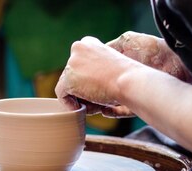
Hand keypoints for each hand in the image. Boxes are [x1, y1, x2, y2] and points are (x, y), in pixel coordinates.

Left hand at [55, 33, 191, 117]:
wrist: (130, 81)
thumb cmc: (128, 78)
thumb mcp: (111, 67)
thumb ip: (97, 70)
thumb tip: (85, 84)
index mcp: (89, 43)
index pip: (80, 64)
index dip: (88, 80)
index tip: (98, 89)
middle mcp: (78, 48)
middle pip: (73, 75)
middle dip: (83, 90)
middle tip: (97, 101)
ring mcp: (71, 63)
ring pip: (68, 85)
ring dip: (80, 97)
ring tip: (96, 104)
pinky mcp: (67, 78)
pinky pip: (62, 95)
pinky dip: (70, 104)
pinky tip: (83, 108)